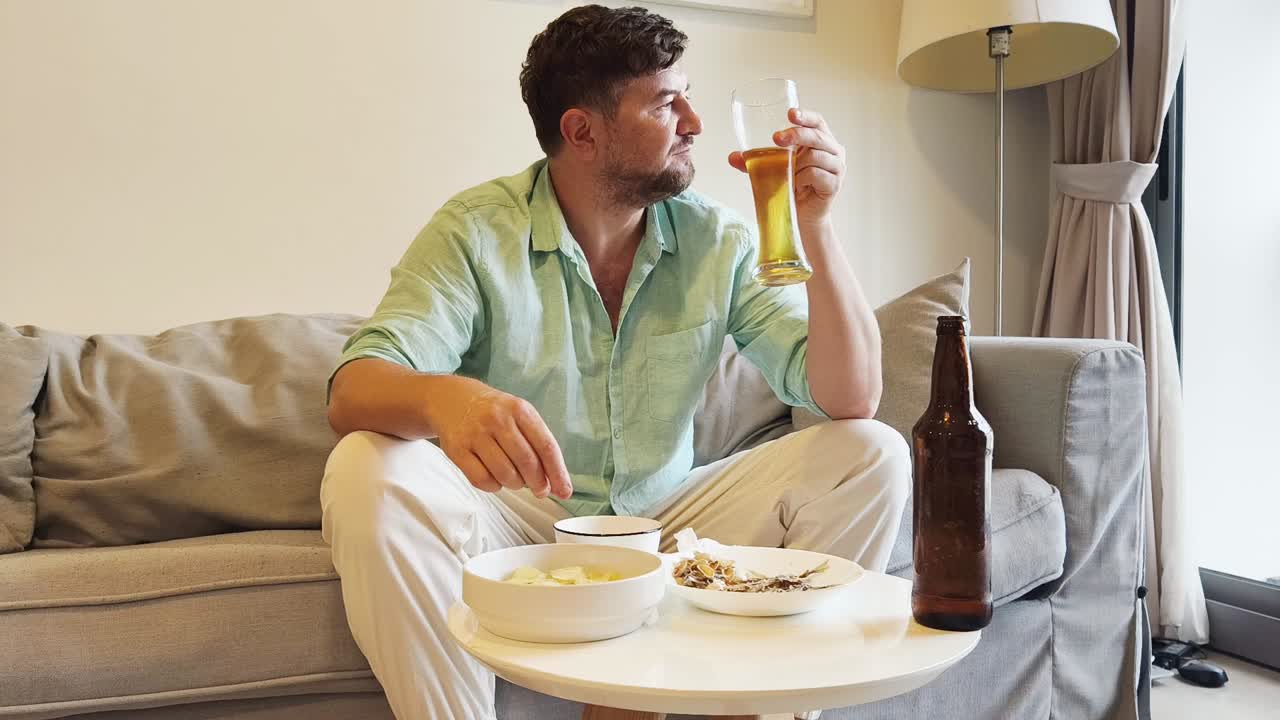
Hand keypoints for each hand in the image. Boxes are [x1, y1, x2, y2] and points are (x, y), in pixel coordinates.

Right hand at [435, 384, 572, 499]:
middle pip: (527, 463)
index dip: (558, 473)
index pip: (546, 446)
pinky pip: (482, 480)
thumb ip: (536, 443)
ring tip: (515, 480)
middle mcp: (498, 419)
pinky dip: (494, 487)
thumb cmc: (493, 412)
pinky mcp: (457, 450)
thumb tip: (554, 481)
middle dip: (538, 484)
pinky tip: (495, 479)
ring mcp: (475, 434)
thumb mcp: (518, 415)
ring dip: (515, 485)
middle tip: (540, 490)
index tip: (564, 491)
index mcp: (520, 410)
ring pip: (505, 475)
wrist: (451, 399)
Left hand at [728, 107, 845, 228]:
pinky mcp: (834, 184)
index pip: (817, 121)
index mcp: (821, 140)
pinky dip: (802, 178)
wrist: (802, 217)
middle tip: (776, 138)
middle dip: (796, 135)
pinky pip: (816, 174)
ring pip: (815, 156)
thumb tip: (732, 157)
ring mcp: (837, 167)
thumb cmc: (791, 187)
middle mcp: (833, 150)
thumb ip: (755, 162)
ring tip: (788, 175)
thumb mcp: (772, 170)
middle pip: (816, 136)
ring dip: (796, 165)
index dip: (805, 116)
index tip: (790, 113)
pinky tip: (796, 185)